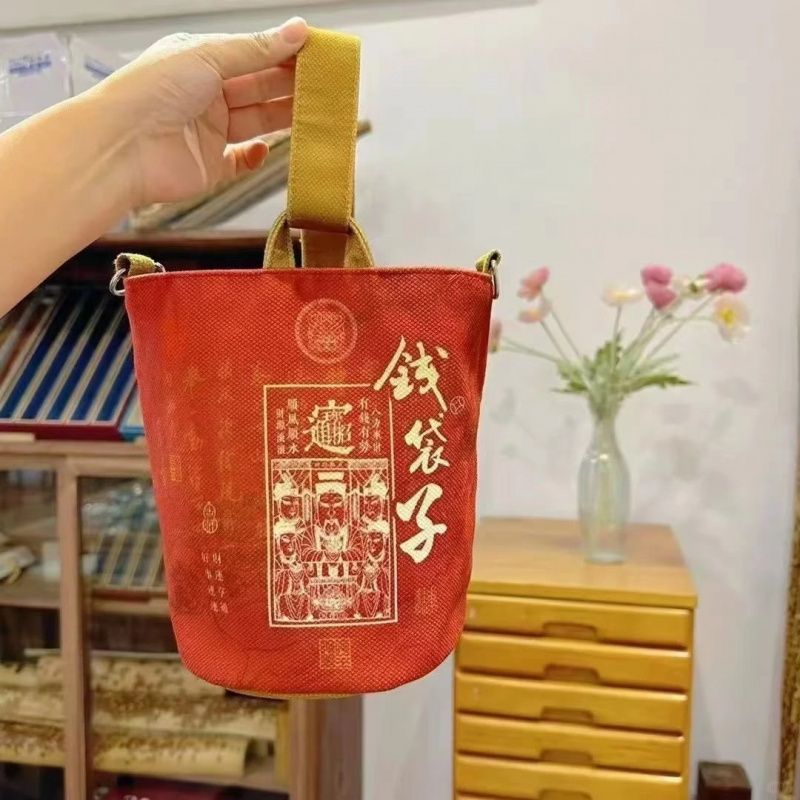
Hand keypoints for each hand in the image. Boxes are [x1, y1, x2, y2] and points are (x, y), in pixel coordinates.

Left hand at [97, 17, 307, 206]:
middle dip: (291, 86)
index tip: (316, 54)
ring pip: (256, 122)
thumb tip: (297, 31)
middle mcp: (205, 96)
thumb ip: (256, 49)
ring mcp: (208, 132)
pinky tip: (266, 148)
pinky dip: (255, 157)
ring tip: (314, 112)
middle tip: (325, 85)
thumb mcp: (208, 57)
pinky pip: (240, 162)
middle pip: (258, 89)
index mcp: (200, 62)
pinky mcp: (210, 167)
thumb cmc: (151, 92)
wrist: (122, 148)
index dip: (284, 55)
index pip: (252, 55)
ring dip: (283, 117)